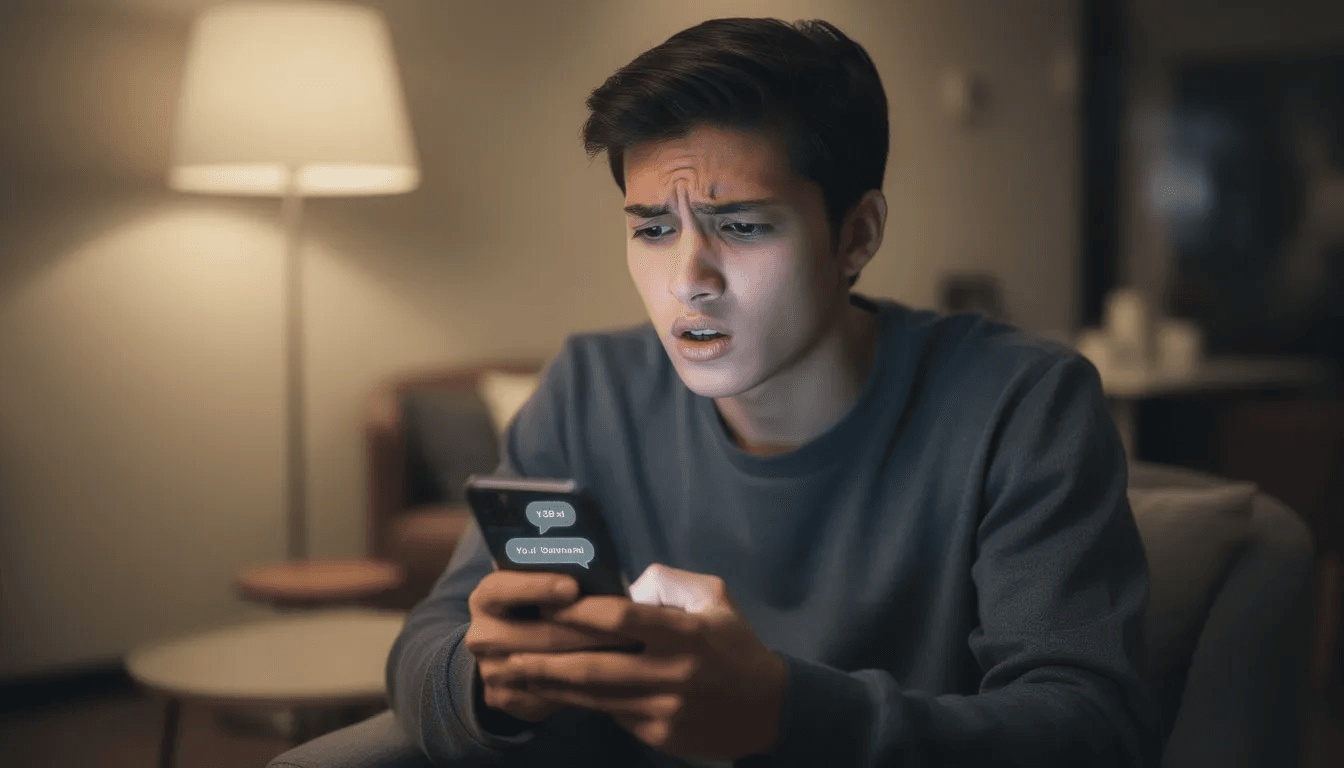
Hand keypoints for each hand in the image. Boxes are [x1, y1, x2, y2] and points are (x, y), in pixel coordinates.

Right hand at [465, 570, 639, 723]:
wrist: (505, 650)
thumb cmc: (535, 605)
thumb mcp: (536, 584)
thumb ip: (555, 574)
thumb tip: (595, 563)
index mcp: (487, 597)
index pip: (504, 588)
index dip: (538, 587)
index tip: (573, 586)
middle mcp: (481, 635)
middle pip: (536, 635)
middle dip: (585, 631)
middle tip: (625, 626)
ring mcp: (491, 671)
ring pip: (546, 669)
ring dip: (591, 659)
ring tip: (628, 649)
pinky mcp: (504, 699)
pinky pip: (547, 696)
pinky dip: (581, 686)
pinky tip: (612, 677)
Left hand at [500, 564, 787, 760]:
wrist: (769, 708)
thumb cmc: (735, 645)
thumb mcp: (714, 600)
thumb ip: (671, 583)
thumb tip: (628, 582)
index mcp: (687, 633)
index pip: (622, 619)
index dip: (580, 610)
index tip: (548, 601)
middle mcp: (674, 672)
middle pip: (596, 664)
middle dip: (548, 656)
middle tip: (511, 646)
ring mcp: (665, 707)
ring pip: (595, 695)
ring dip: (550, 684)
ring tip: (515, 672)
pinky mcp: (659, 733)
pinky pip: (610, 715)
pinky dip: (576, 702)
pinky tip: (549, 693)